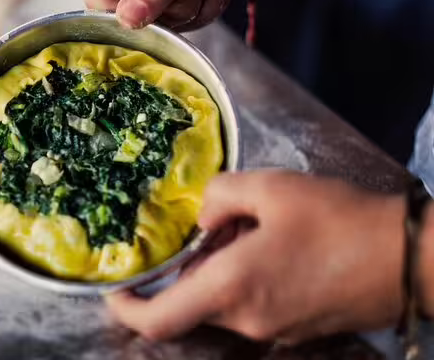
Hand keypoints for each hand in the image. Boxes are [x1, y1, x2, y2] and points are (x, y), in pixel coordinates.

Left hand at [106, 171, 405, 343]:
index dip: (125, 308)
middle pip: (190, 304)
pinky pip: (250, 308)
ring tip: (246, 230)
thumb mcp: (270, 188)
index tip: (116, 288)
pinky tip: (271, 247)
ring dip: (216, 272)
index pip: (157, 320)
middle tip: (203, 231)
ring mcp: (272, 330)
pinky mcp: (295, 329)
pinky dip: (242, 282)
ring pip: (220, 304)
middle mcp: (246, 320)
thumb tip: (201, 219)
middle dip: (185, 270)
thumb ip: (219, 196)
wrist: (409, 258)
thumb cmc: (338, 219)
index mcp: (231, 288)